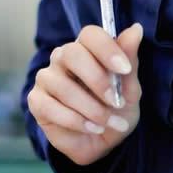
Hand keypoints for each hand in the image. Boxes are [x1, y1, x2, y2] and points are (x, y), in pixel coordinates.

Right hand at [27, 22, 142, 165]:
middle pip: (71, 53)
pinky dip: (76, 121)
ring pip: (62, 85)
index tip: (125, 69)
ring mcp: (46, 79)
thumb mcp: (130, 90)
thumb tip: (136, 29)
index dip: (106, 48)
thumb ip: (129, 61)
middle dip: (97, 80)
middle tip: (116, 102)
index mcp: (86, 50)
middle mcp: (62, 59)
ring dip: (91, 108)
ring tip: (108, 123)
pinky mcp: (36, 101)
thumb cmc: (115, 111)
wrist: (102, 143)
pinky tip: (92, 128)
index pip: (89, 34)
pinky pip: (51, 107)